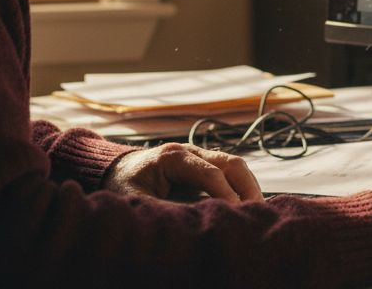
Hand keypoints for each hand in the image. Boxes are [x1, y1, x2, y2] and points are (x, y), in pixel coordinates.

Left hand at [102, 143, 263, 202]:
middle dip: (247, 189)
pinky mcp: (204, 166)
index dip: (227, 195)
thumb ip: (165, 210)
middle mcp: (191, 151)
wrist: (116, 171)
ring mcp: (200, 156)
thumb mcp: (137, 201)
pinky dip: (242, 189)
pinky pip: (231, 173)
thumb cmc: (123, 186)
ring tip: (254, 215)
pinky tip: (246, 208)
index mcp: (173, 156)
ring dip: (249, 188)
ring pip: (236, 166)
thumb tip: (198, 222)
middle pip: (232, 163)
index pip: (211, 173)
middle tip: (254, 216)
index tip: (235, 216)